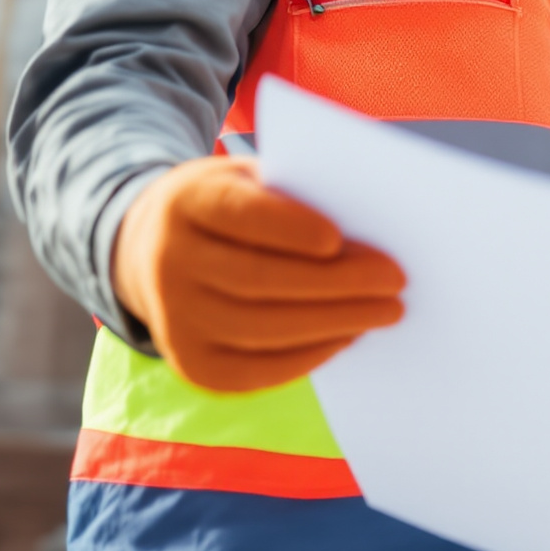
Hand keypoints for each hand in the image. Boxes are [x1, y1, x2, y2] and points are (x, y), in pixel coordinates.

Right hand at [111, 155, 405, 391]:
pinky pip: (255, 370)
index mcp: (186, 201)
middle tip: (395, 280)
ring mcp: (174, 320)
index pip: (238, 215)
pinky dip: (309, 355)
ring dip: (334, 322)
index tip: (337, 238)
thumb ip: (296, 195)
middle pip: (257, 278)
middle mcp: (170, 262)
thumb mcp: (251, 180)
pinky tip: (348, 336)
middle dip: (335, 282)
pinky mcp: (192, 364)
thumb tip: (370, 231)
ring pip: (261, 329)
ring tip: (387, 311)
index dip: (286, 228)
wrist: (154, 250)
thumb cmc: (232, 207)